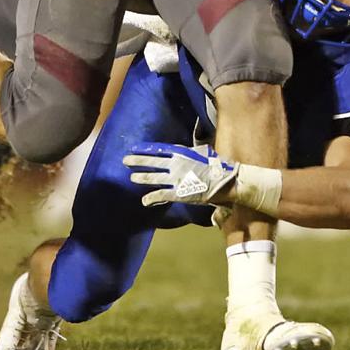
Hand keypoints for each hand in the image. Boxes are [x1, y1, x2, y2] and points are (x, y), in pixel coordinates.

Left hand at [123, 141, 238, 206]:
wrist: (224, 181)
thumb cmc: (216, 166)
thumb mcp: (202, 153)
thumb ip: (192, 152)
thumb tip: (191, 150)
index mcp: (182, 152)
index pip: (159, 149)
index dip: (145, 149)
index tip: (135, 148)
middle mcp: (175, 164)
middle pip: (152, 161)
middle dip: (137, 161)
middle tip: (125, 160)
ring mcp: (175, 178)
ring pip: (153, 178)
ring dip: (141, 178)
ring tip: (132, 178)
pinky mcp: (178, 193)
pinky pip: (161, 195)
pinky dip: (151, 198)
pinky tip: (145, 201)